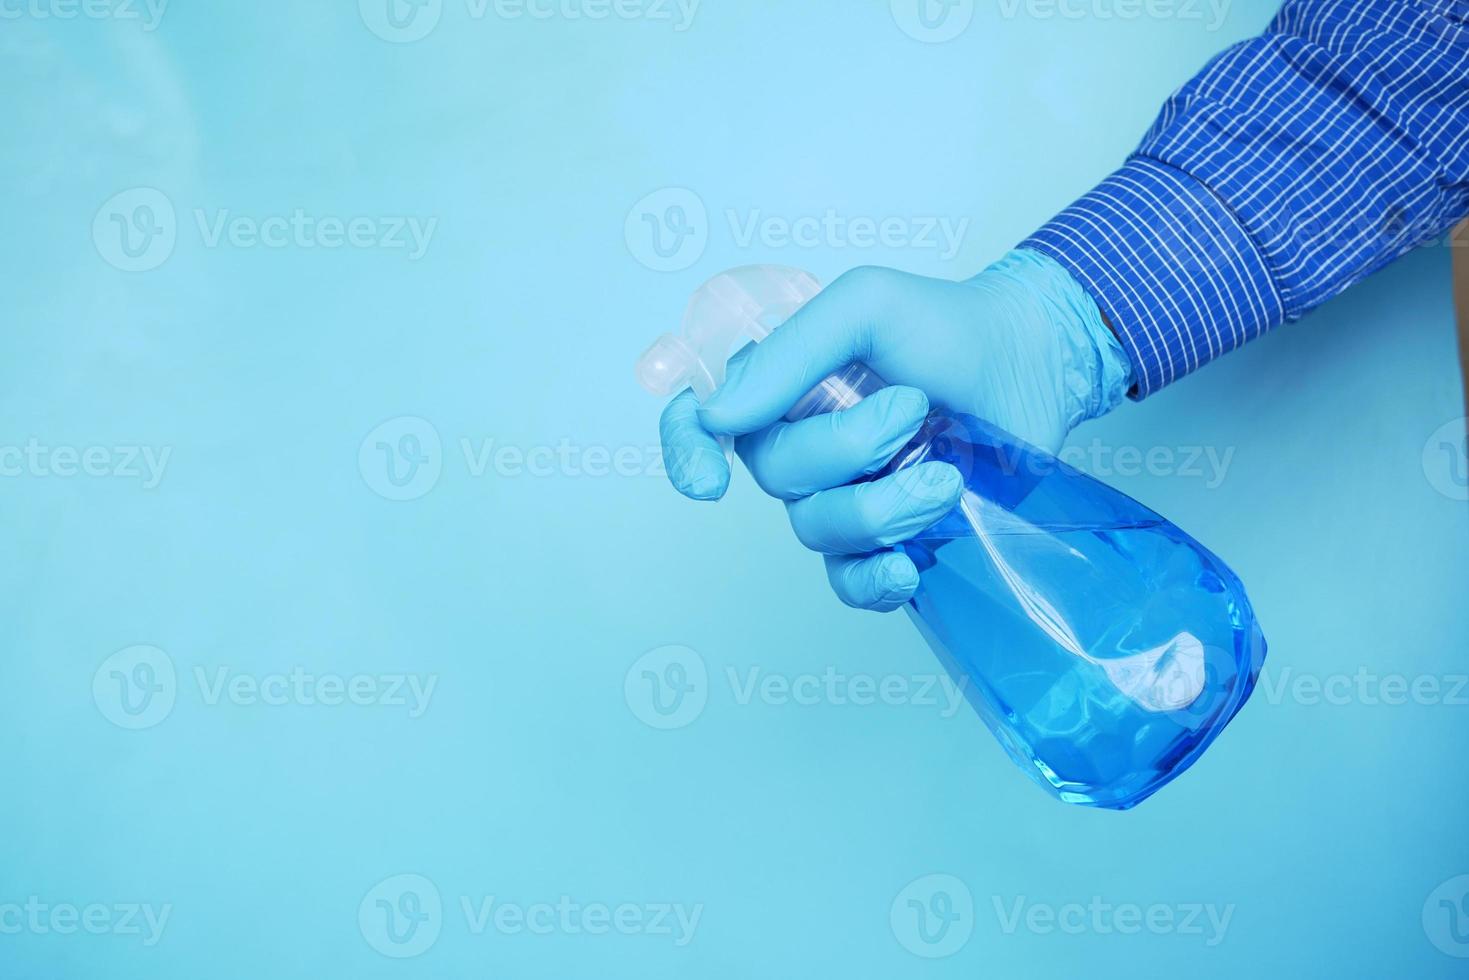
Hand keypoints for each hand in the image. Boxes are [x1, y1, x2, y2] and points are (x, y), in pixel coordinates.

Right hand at [658, 249, 1131, 610]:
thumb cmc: (948, 325)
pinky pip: (852, 584)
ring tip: (949, 477)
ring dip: (884, 508)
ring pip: (817, 531)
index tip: (710, 481)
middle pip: (776, 478)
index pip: (696, 424)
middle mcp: (799, 445)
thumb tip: (717, 414)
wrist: (1034, 364)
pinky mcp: (889, 541)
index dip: (687, 454)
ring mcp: (843, 497)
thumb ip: (789, 352)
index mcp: (777, 386)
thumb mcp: (866, 305)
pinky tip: (910, 567)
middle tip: (915, 411)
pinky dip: (874, 583)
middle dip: (847, 451)